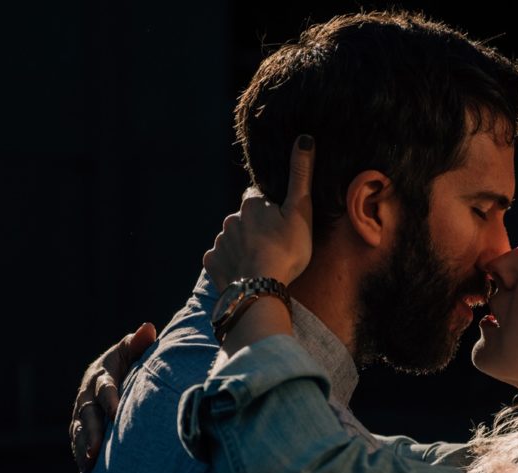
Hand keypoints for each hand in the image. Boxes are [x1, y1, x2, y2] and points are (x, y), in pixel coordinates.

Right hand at [69, 322, 157, 469]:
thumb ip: (138, 344)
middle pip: (88, 413)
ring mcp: (82, 411)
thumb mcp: (131, 351)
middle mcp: (87, 393)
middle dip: (92, 431)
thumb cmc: (128, 362)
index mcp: (101, 374)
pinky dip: (80, 452)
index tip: (116, 412)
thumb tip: (147, 328)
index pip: (105, 387)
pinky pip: (77, 439)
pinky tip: (87, 468)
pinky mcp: (81, 425)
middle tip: (96, 449)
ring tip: (89, 462)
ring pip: (79, 429)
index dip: (110, 399)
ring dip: (82, 446)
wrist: (112, 374)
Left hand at [204, 135, 314, 289]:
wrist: (260, 288)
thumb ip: (300, 175)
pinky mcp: (212, 263)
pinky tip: (245, 274)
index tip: (282, 227)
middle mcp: (230, 218)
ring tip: (261, 264)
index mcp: (251, 204)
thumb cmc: (285, 251)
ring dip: (244, 248)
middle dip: (256, 230)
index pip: (260, 201)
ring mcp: (219, 242)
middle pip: (245, 220)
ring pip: (233, 240)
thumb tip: (304, 138)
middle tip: (274, 248)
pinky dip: (231, 265)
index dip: (271, 212)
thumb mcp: (300, 211)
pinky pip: (222, 260)